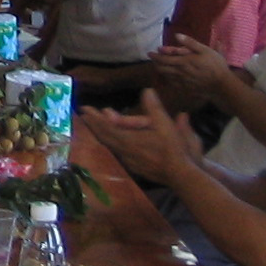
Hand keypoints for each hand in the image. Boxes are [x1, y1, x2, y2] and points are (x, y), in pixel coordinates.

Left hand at [78, 90, 200, 179]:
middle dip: (94, 124)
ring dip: (101, 134)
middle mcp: (125, 150)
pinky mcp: (135, 168)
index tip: (84, 108)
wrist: (181, 175)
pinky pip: (117, 153)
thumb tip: (147, 90)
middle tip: (84, 115)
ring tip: (95, 127)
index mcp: (129, 138)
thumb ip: (154, 108)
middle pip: (104, 135)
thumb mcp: (166, 125)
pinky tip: (112, 144)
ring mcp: (129, 160)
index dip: (95, 116)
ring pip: (110, 145)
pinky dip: (111, 144)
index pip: (107, 125)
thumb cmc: (174, 149)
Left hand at [150, 32, 235, 102]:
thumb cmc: (215, 65)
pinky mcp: (186, 89)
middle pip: (162, 68)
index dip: (155, 56)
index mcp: (183, 61)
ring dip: (160, 70)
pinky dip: (167, 79)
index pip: (164, 59)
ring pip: (166, 76)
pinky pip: (172, 84)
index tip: (150, 53)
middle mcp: (179, 72)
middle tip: (153, 59)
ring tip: (158, 66)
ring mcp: (182, 82)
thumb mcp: (205, 50)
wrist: (221, 85)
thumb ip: (190, 43)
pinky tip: (168, 77)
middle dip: (155, 63)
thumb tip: (177, 35)